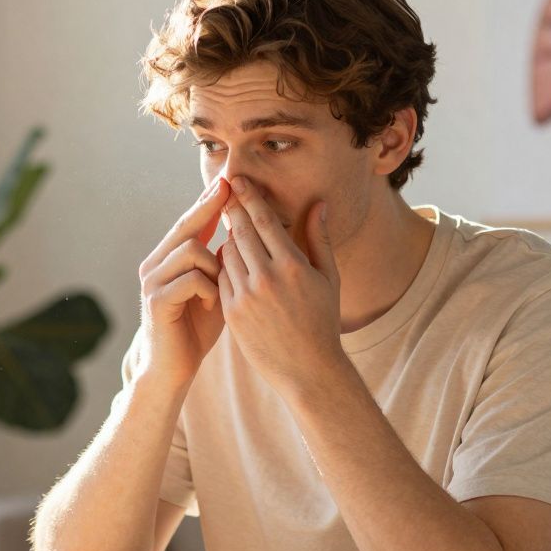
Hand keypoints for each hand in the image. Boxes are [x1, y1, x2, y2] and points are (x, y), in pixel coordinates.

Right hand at [137, 177, 230, 387]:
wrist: (171, 370)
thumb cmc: (195, 331)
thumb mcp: (214, 291)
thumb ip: (223, 265)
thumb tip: (243, 236)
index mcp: (168, 260)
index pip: (190, 223)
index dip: (208, 202)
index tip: (229, 181)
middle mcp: (155, 264)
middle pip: (185, 226)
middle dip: (209, 206)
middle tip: (229, 187)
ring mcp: (152, 281)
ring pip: (190, 249)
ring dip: (215, 265)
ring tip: (224, 287)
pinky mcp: (156, 301)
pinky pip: (190, 278)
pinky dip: (208, 288)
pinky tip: (215, 302)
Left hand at [218, 176, 344, 394]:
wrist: (307, 369)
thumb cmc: (323, 321)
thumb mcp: (328, 279)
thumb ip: (319, 239)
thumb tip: (319, 204)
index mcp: (293, 266)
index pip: (264, 221)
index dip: (250, 197)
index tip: (239, 181)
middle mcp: (267, 278)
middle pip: (241, 231)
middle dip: (232, 208)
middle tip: (224, 190)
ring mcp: (246, 296)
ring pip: (228, 252)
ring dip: (228, 236)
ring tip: (229, 223)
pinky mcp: (232, 312)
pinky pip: (222, 276)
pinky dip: (223, 263)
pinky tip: (228, 255)